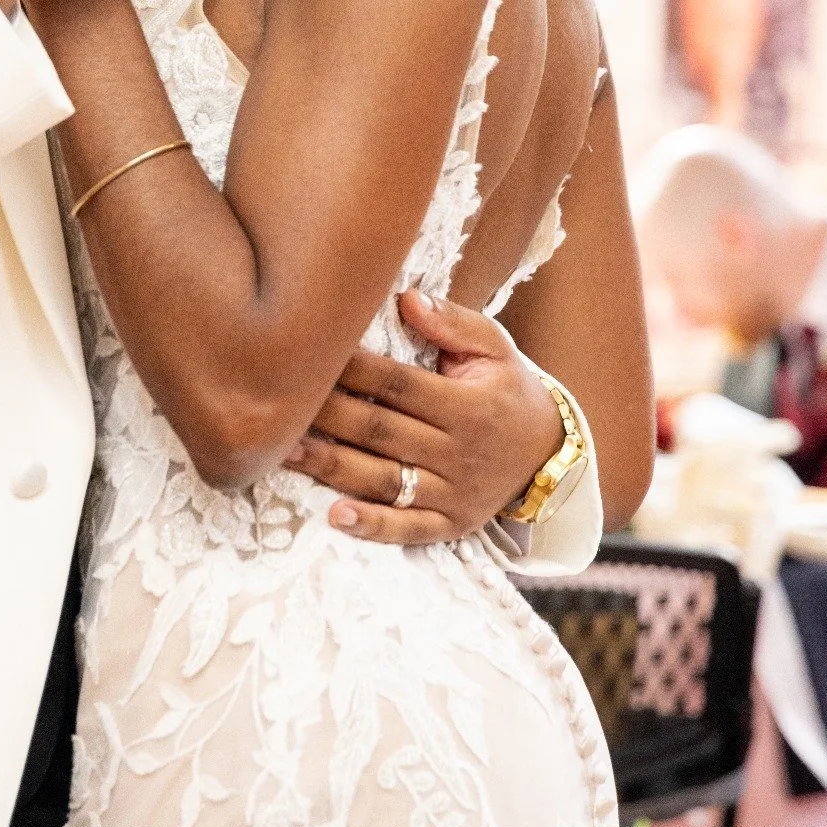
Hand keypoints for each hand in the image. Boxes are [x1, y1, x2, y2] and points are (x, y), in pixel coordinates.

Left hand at [284, 288, 563, 544]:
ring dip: (331, 467)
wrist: (551, 454)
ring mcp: (454, 492)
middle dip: (327, 414)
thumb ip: (453, 323)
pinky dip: (372, 525)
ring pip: (384, 479)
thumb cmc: (508, 389)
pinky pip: (407, 528)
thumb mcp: (496, 348)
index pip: (398, 383)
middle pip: (381, 431)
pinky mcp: (450, 525)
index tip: (309, 351)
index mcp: (469, 404)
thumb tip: (406, 298)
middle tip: (276, 399)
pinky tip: (335, 516)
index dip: (352, 369)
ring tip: (283, 450)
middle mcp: (459, 451)